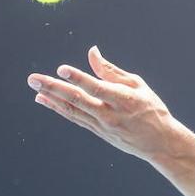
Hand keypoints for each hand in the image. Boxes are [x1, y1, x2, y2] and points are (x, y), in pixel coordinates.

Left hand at [27, 46, 194, 161]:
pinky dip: (58, 108)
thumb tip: (91, 52)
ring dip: (51, 98)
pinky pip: (74, 118)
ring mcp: (103, 126)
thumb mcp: (138, 85)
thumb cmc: (151, 109)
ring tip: (34, 86)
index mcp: (125, 99)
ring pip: (72, 110)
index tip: (62, 69)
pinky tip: (44, 99)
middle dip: (54, 88)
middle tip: (33, 79)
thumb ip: (111, 70)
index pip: (97, 88)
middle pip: (78, 100)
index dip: (79, 78)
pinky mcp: (98, 132)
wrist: (160, 143)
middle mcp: (111, 114)